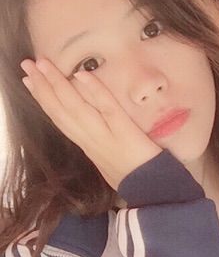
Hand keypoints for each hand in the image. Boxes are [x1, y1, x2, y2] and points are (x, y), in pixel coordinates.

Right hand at [21, 58, 160, 190]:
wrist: (154, 192)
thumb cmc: (137, 180)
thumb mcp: (111, 168)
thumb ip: (101, 150)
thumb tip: (95, 137)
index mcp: (89, 148)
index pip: (61, 121)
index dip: (43, 101)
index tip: (30, 83)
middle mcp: (92, 141)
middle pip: (61, 111)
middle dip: (42, 87)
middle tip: (27, 65)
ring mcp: (107, 137)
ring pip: (76, 107)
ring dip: (58, 84)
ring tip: (42, 64)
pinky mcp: (125, 133)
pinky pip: (107, 108)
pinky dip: (94, 91)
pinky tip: (81, 74)